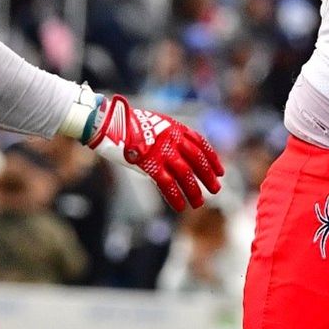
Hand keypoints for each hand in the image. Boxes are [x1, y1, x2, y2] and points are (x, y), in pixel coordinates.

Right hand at [83, 94, 224, 210]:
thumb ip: (168, 139)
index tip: (219, 172)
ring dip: (193, 190)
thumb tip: (176, 157)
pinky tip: (181, 206)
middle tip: (215, 190)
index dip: (212, 159)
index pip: (201, 144)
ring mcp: (162, 151)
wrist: (108, 122)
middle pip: (197, 160)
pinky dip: (175, 196)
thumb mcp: (154, 125)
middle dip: (207, 176)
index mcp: (176, 128)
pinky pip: (167, 183)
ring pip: (185, 174)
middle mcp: (173, 138)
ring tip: (198, 203)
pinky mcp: (150, 163)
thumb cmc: (128, 124)